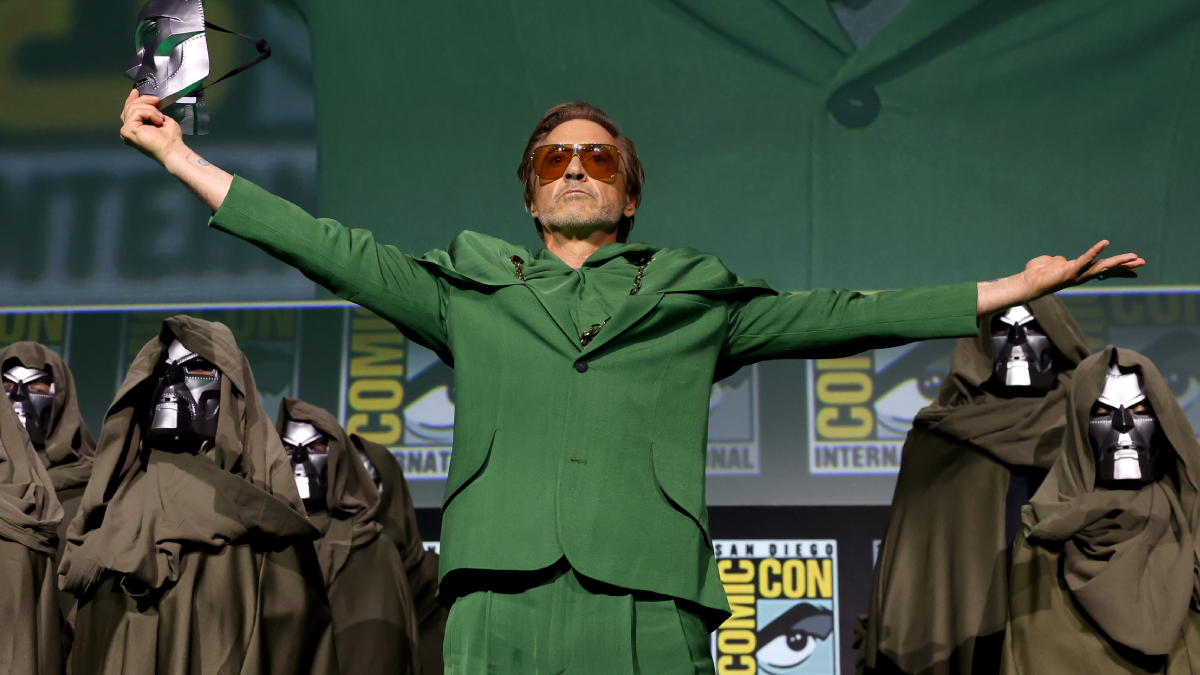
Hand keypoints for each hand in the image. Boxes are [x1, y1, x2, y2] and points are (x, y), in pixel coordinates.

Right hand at [119, 88, 183, 163]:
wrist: (172, 148)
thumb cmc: (170, 138)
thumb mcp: (160, 119)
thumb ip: (152, 112)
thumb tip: (150, 103)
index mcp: (135, 129)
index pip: (128, 111)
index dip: (131, 100)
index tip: (135, 91)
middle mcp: (127, 130)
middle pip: (130, 107)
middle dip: (144, 100)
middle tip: (157, 100)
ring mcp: (126, 130)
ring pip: (134, 108)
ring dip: (151, 109)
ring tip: (161, 118)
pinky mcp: (128, 129)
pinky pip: (137, 112)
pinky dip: (150, 113)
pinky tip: (158, 121)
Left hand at [1020, 240, 1144, 296]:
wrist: (1027, 282)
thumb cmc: (1036, 273)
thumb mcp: (1052, 263)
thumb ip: (1059, 260)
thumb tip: (1061, 259)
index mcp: (1079, 273)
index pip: (1102, 271)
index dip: (1119, 270)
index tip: (1135, 270)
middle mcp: (1081, 275)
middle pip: (1107, 270)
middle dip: (1125, 266)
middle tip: (1142, 262)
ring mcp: (1077, 274)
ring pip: (1101, 267)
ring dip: (1118, 261)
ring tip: (1133, 257)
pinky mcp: (1070, 270)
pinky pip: (1085, 258)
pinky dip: (1095, 250)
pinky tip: (1105, 243)